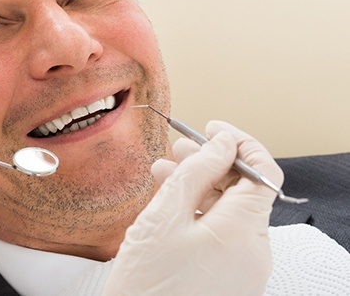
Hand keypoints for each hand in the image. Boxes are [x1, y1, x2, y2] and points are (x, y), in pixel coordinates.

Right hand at [102, 121, 282, 295]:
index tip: (212, 130)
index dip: (239, 143)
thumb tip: (222, 143)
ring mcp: (245, 267)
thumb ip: (197, 171)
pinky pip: (223, 234)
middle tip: (179, 147)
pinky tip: (171, 204)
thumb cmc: (147, 282)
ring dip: (201, 187)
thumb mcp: (164, 215)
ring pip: (231, 211)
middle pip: (244, 191)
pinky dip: (201, 213)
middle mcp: (254, 250)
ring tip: (164, 173)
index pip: (263, 171)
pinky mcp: (231, 278)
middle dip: (212, 163)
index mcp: (243, 231)